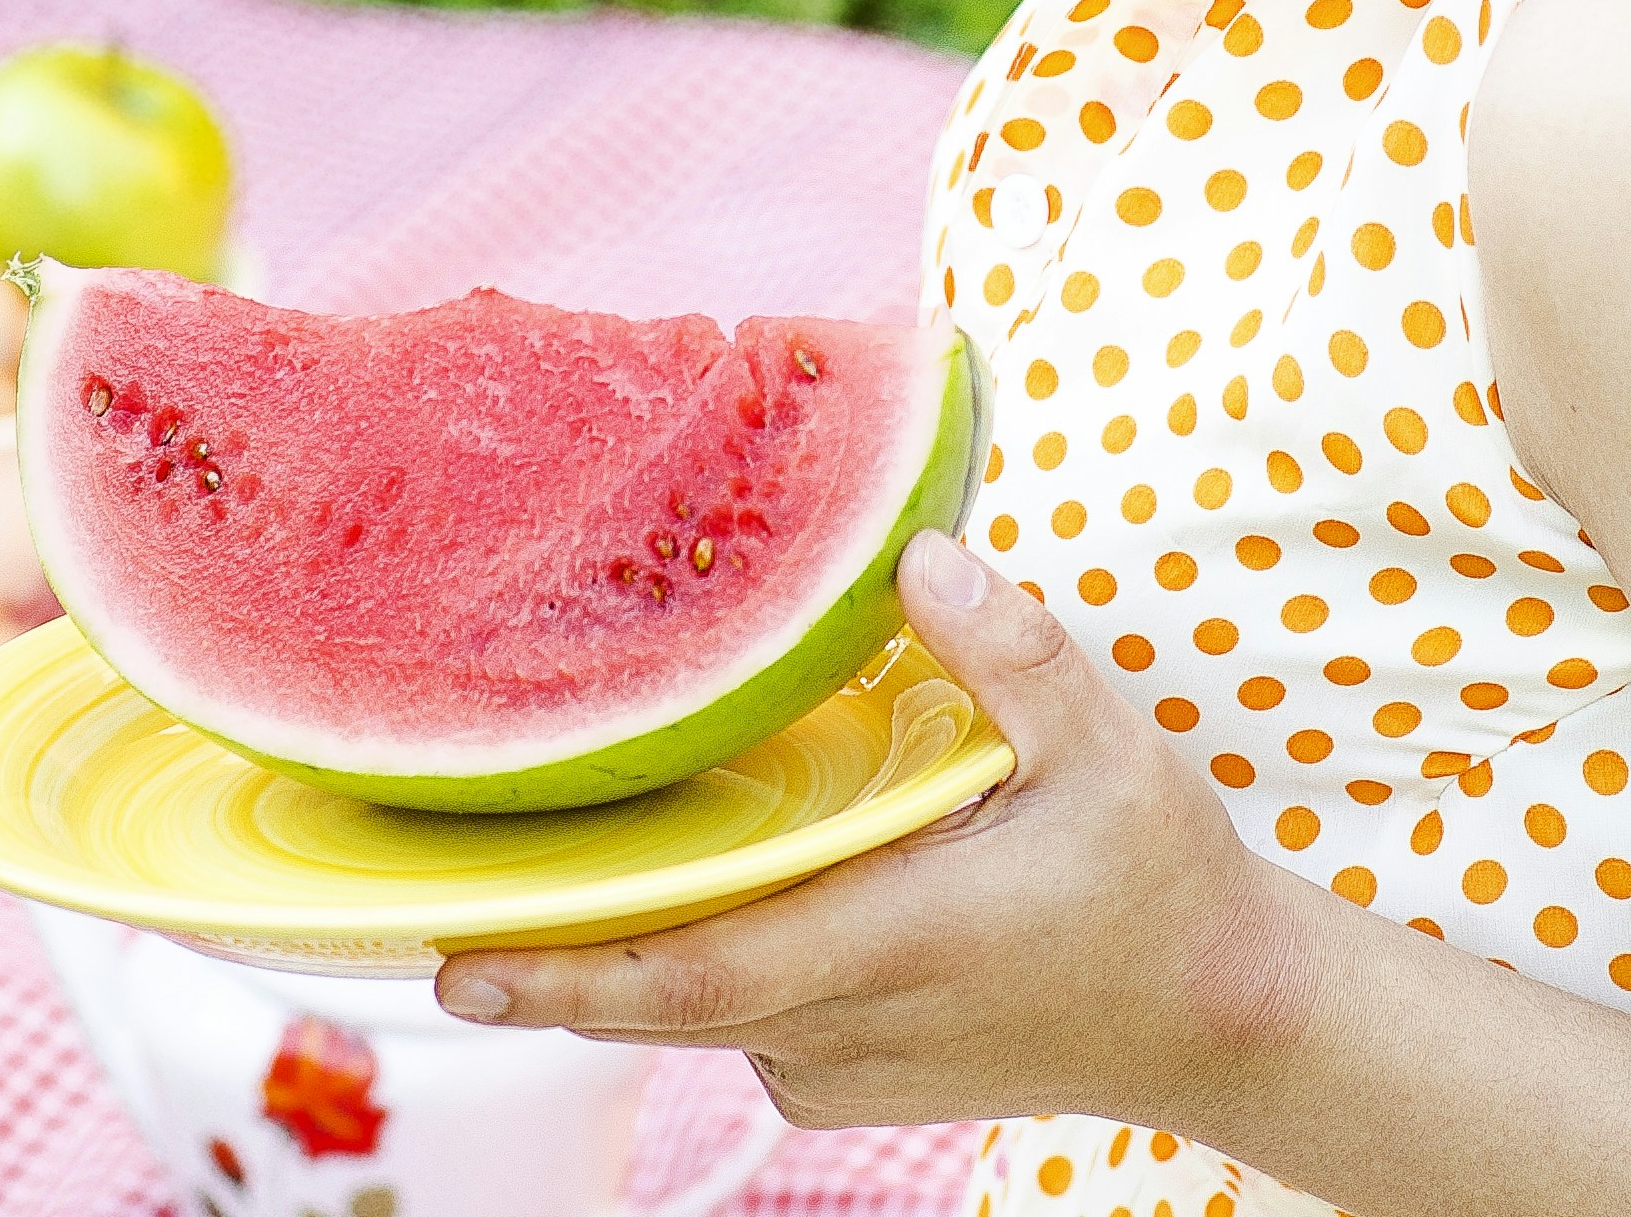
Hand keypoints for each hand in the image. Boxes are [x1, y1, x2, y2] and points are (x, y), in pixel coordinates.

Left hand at [432, 530, 1315, 1134]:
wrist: (1217, 1022)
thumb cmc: (1160, 883)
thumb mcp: (1109, 747)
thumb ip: (1010, 649)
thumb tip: (918, 555)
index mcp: (898, 941)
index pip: (699, 972)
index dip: (572, 973)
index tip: (459, 959)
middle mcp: (848, 1024)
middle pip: (654, 1000)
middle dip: (537, 960)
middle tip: (414, 904)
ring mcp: (841, 1066)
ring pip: (688, 1008)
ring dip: (611, 952)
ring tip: (516, 873)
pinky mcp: (844, 1075)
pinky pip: (732, 1018)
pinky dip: (689, 957)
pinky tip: (666, 885)